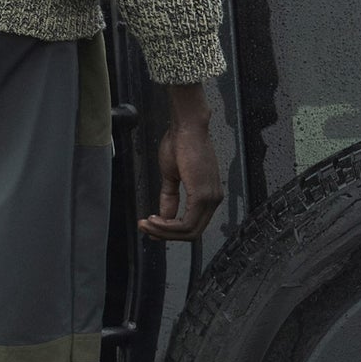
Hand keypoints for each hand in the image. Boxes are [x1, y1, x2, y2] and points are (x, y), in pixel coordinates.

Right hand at [139, 83, 224, 240]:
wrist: (186, 126)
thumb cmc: (181, 143)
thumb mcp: (172, 176)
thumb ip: (170, 198)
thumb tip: (163, 216)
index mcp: (209, 195)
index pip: (193, 225)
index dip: (170, 232)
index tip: (151, 228)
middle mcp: (214, 199)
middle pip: (192, 233)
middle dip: (166, 235)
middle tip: (146, 229)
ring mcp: (210, 198)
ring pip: (189, 231)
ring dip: (164, 231)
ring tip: (147, 224)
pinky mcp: (202, 195)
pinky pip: (186, 222)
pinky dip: (168, 226)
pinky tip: (154, 220)